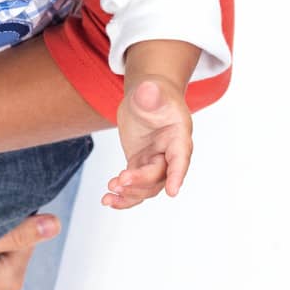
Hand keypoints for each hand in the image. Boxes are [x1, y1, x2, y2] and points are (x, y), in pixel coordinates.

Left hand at [105, 75, 193, 208]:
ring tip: (109, 196)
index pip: (181, 158)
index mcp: (179, 136)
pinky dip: (123, 195)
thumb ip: (151, 93)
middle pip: (160, 175)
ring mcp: (155, 161)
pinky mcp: (140, 164)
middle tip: (119, 181)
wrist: (146, 97)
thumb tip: (147, 89)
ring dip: (130, 194)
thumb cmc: (154, 93)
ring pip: (147, 187)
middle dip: (140, 181)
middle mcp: (170, 154)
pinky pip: (135, 185)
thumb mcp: (152, 91)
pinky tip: (108, 199)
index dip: (177, 175)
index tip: (173, 191)